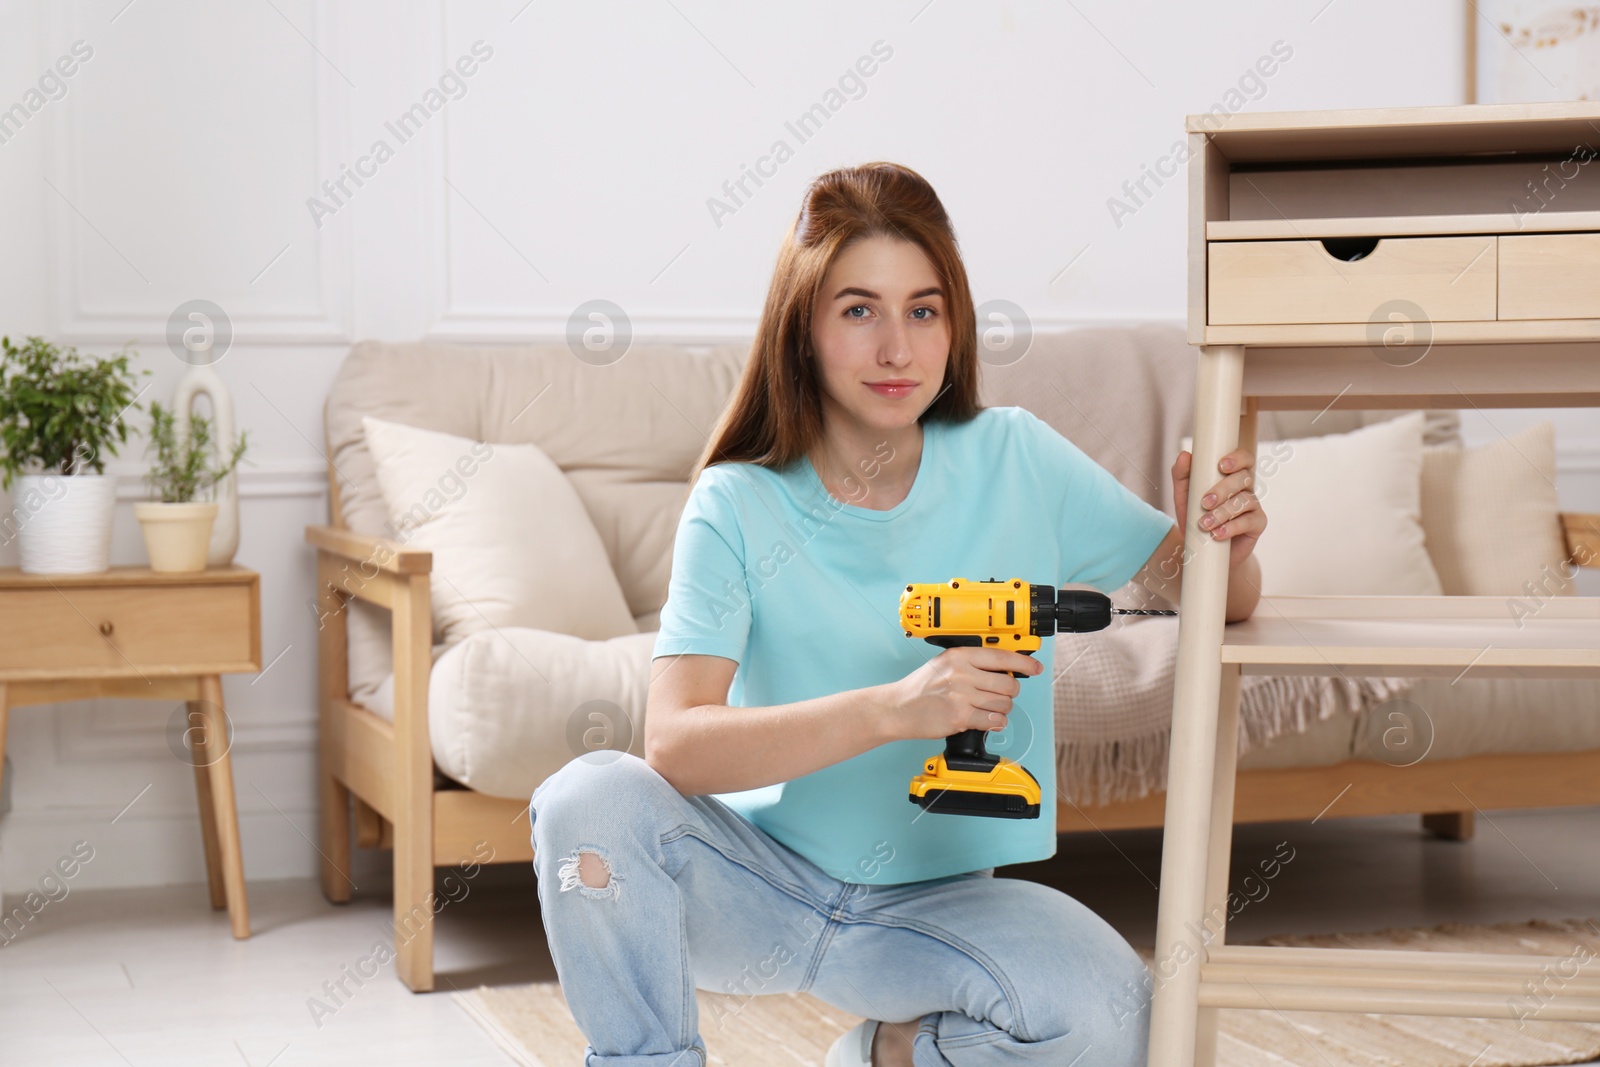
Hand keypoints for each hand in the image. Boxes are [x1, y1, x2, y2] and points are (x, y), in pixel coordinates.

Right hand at [882, 646, 1043, 741]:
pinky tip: (984, 719)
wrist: (898, 708)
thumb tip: (1004, 668)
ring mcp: (961, 696)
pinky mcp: (960, 717)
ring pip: (1004, 704)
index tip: (1035, 668)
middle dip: (1009, 692)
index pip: (1002, 656)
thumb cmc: (921, 687)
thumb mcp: (944, 663)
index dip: (1024, 662)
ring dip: (1001, 709)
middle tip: (999, 694)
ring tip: (986, 708)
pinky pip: (993, 721)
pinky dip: (994, 723)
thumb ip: (971, 663)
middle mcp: (962, 673)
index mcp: (959, 656)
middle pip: (1008, 683)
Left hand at [1172, 446, 1266, 567]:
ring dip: (1223, 512)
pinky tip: (1217, 534)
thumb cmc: (1196, 518)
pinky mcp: (1257, 524)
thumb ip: (1182, 476)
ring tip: (1204, 524)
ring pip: (1245, 500)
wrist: (1204, 552)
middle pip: (1244, 478)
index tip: (1221, 465)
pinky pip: (1249, 521)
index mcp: (1232, 476)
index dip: (1237, 458)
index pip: (1244, 458)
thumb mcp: (1184, 497)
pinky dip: (1231, 527)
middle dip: (1223, 489)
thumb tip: (1185, 455)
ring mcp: (1253, 506)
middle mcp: (1246, 488)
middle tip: (1204, 502)